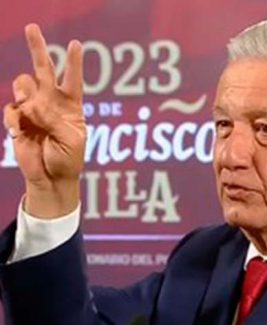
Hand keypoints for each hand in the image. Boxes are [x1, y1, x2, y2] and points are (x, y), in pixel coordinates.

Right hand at [3, 24, 84, 217]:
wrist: (52, 177)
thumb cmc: (69, 159)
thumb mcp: (71, 139)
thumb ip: (54, 119)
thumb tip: (32, 105)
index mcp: (72, 105)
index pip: (73, 79)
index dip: (74, 62)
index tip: (76, 44)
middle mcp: (51, 102)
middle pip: (43, 69)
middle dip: (38, 48)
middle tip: (32, 28)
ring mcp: (33, 108)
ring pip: (23, 84)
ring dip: (26, 93)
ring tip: (32, 111)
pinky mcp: (17, 119)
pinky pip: (12, 108)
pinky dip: (15, 117)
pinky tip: (20, 130)